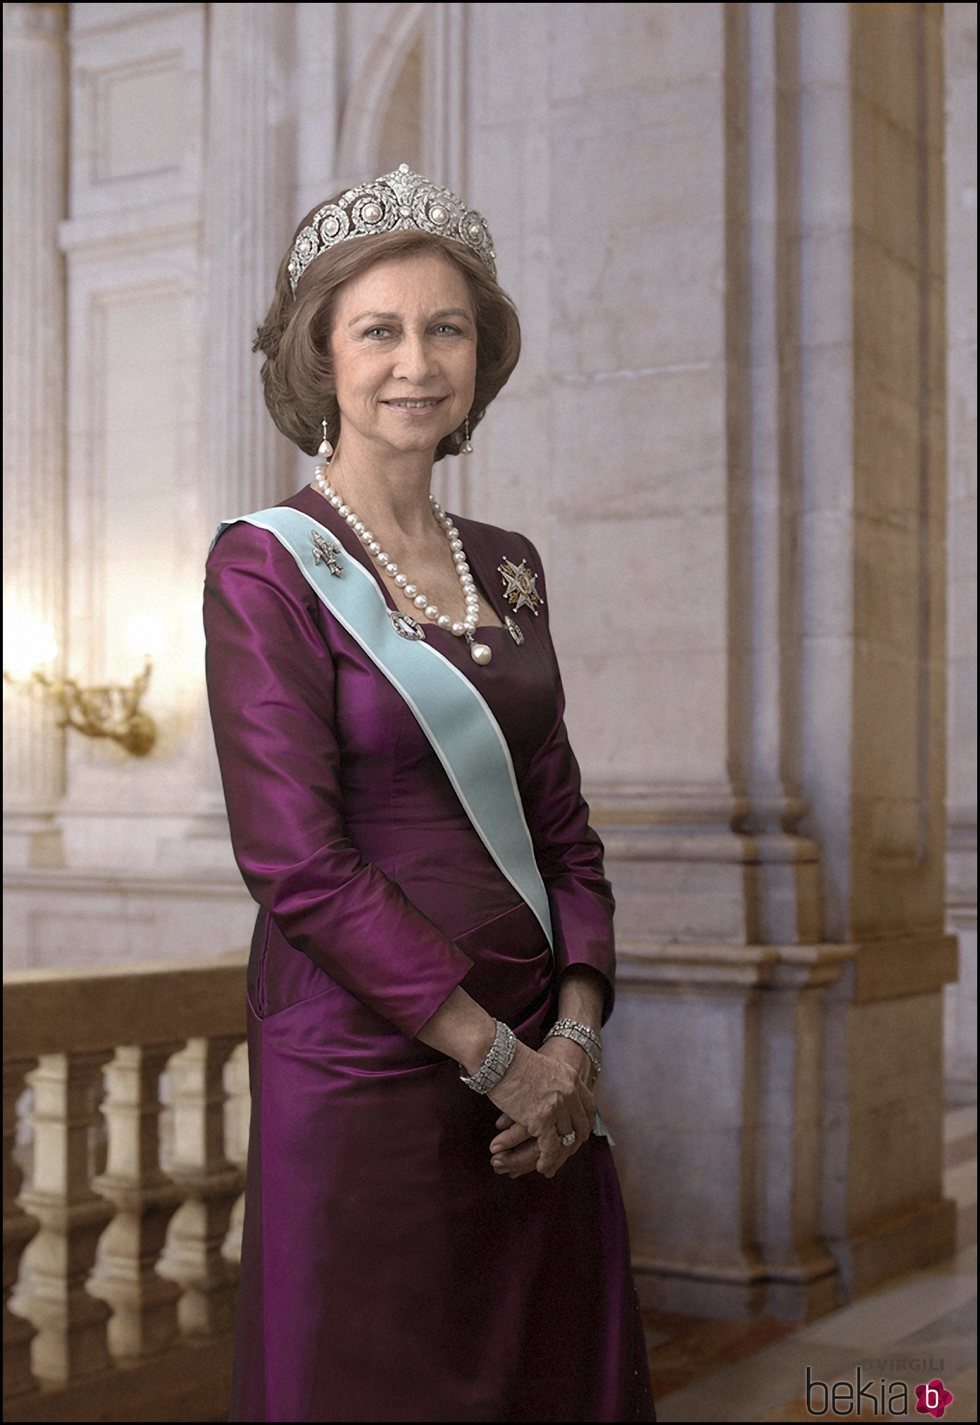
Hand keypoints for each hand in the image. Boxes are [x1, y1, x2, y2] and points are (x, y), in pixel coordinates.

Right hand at [487, 1036, 596, 1178]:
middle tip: (566, 1154)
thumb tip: (552, 1096)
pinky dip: (547, 1160)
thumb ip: (555, 1082)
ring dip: (558, 1156)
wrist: (498, 1058)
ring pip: (564, 1140)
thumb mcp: (545, 1066)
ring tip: (551, 1165)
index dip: (584, 1123)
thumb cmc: (512, 1060)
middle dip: (573, 1143)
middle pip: (578, 1126)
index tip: (580, 1134)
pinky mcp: (541, 1119)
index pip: (588, 1107)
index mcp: (571, 1078)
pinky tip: (542, 1168)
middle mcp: (569, 1092)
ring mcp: (557, 1106)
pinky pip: (550, 1148)